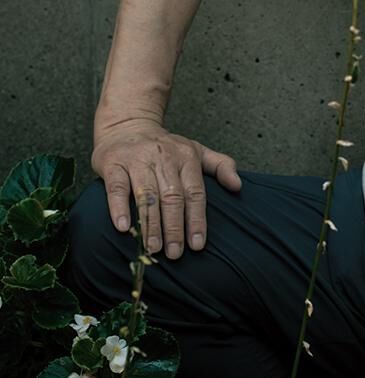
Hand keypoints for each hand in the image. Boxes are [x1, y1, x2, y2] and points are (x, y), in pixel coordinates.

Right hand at [91, 118, 240, 257]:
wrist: (127, 124)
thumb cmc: (165, 146)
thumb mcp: (196, 150)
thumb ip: (221, 165)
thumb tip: (238, 186)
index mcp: (186, 157)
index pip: (195, 193)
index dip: (196, 220)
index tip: (197, 244)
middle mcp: (163, 158)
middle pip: (171, 197)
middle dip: (174, 228)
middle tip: (175, 253)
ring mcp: (137, 160)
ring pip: (146, 195)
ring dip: (150, 224)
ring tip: (152, 249)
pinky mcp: (113, 163)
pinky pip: (116, 187)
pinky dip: (119, 207)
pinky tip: (122, 228)